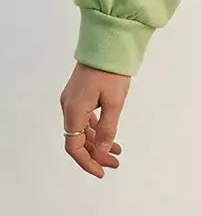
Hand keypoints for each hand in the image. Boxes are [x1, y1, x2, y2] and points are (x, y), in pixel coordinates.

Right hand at [60, 62, 130, 177]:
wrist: (108, 44)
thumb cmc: (111, 71)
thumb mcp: (114, 103)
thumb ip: (107, 129)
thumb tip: (100, 152)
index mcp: (73, 111)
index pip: (73, 146)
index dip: (86, 162)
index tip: (101, 171)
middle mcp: (69, 107)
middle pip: (77, 140)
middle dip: (95, 154)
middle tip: (114, 163)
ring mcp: (73, 100)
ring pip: (82, 130)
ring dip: (97, 143)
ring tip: (116, 152)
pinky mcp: (80, 95)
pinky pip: (85, 119)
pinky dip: (97, 130)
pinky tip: (110, 137)